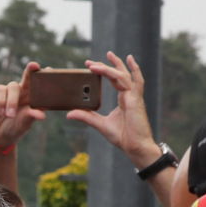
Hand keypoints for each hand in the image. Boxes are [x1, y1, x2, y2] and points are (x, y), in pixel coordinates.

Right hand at [0, 61, 45, 152]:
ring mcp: (9, 90)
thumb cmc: (14, 129)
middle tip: (33, 65)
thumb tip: (41, 115)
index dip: (45, 75)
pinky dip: (2, 102)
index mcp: (33, 97)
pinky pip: (0, 90)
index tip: (49, 70)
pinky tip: (2, 112)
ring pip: (13, 86)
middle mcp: (23, 91)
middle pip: (28, 76)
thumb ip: (31, 117)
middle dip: (31, 69)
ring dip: (12, 101)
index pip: (41, 84)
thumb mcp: (23, 124)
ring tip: (9, 115)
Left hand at [66, 52, 160, 167]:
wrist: (135, 146)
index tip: (91, 65)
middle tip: (89, 61)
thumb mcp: (100, 124)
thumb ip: (86, 117)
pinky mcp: (136, 100)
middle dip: (106, 65)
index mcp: (123, 99)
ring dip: (111, 67)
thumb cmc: (123, 137)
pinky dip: (134, 70)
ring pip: (123, 76)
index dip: (104, 70)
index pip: (114, 79)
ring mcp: (134, 96)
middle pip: (119, 74)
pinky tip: (129, 59)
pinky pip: (135, 82)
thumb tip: (69, 113)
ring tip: (99, 61)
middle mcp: (129, 94)